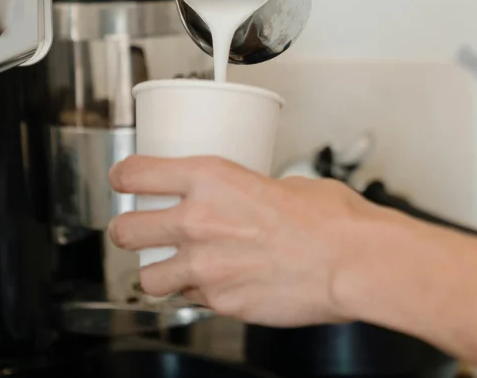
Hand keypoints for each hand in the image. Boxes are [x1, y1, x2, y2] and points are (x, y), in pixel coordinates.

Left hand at [107, 155, 378, 326]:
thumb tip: (243, 198)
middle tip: (137, 231)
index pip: (136, 174)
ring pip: (147, 278)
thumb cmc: (331, 221)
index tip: (124, 181)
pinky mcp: (220, 302)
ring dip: (157, 273)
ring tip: (173, 269)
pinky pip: (192, 300)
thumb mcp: (282, 183)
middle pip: (126, 230)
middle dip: (128, 231)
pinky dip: (199, 295)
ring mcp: (204, 267)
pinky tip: (219, 285)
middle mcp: (197, 221)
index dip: (124, 178)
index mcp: (210, 178)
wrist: (352, 262)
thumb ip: (247, 191)